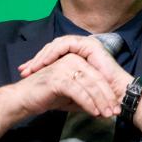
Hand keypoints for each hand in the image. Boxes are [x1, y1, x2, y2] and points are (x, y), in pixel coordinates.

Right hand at [0, 51, 120, 141]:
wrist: (23, 100)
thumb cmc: (45, 97)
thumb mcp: (70, 98)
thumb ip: (86, 99)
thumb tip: (103, 110)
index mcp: (75, 60)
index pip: (97, 76)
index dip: (107, 93)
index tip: (115, 108)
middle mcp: (71, 59)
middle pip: (96, 79)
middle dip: (107, 97)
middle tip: (115, 113)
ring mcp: (64, 67)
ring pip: (90, 84)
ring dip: (100, 101)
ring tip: (107, 115)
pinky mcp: (58, 78)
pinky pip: (79, 91)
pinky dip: (89, 102)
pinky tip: (94, 113)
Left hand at [18, 35, 132, 98]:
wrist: (117, 97)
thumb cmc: (99, 98)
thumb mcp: (75, 91)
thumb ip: (62, 87)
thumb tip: (44, 93)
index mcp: (77, 56)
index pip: (54, 56)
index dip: (39, 63)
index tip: (25, 73)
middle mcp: (81, 48)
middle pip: (53, 49)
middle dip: (37, 59)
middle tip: (23, 70)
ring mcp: (86, 44)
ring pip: (57, 45)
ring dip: (43, 56)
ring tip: (32, 67)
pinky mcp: (89, 45)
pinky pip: (66, 45)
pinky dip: (54, 52)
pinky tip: (45, 62)